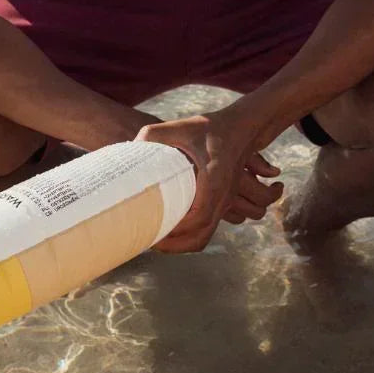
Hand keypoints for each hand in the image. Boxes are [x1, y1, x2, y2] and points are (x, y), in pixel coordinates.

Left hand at [136, 111, 281, 252]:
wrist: (242, 128)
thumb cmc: (212, 127)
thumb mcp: (182, 127)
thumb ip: (155, 135)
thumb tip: (131, 146)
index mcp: (214, 181)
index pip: (198, 217)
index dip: (175, 228)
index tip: (153, 227)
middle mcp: (222, 196)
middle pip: (201, 236)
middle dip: (174, 246)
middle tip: (148, 240)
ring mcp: (224, 202)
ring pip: (205, 236)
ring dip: (181, 244)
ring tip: (156, 239)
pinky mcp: (221, 203)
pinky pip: (207, 229)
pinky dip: (190, 237)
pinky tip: (170, 228)